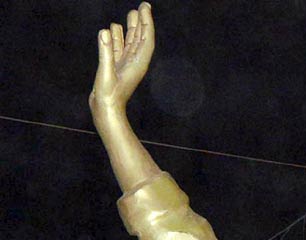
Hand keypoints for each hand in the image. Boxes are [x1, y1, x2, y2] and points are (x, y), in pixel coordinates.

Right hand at [89, 3, 154, 117]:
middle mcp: (134, 62)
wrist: (106, 110)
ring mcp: (125, 64)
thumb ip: (106, 53)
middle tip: (143, 5)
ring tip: (132, 13)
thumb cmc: (108, 96)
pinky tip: (114, 29)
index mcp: (138, 64)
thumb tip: (105, 32)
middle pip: (140, 38)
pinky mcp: (116, 67)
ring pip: (130, 42)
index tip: (145, 8)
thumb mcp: (106, 74)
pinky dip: (118, 38)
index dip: (147, 23)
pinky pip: (119, 48)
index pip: (145, 39)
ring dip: (131, 27)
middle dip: (142, 21)